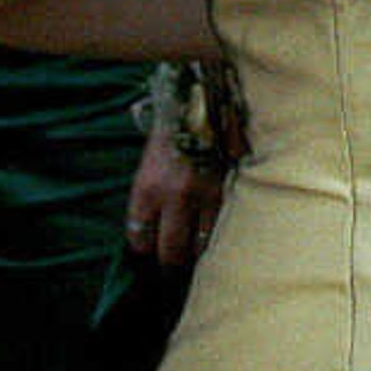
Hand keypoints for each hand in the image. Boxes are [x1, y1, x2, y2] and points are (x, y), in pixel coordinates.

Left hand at [121, 125, 227, 268]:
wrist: (208, 98)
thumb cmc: (176, 127)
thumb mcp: (153, 159)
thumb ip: (152, 193)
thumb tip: (154, 227)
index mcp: (147, 187)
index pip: (139, 237)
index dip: (145, 248)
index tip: (150, 251)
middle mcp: (174, 197)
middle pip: (169, 251)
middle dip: (169, 265)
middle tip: (173, 272)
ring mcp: (206, 197)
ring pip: (200, 247)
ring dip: (197, 255)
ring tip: (198, 258)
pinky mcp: (231, 192)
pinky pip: (224, 229)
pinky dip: (221, 238)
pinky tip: (219, 239)